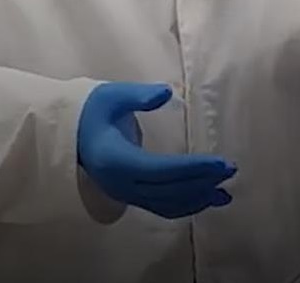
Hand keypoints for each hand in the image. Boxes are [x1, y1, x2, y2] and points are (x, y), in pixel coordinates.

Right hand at [76, 82, 235, 219]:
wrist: (69, 133)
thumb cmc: (92, 111)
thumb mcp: (111, 96)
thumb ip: (138, 95)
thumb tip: (166, 93)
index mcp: (115, 159)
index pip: (160, 170)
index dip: (192, 169)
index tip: (221, 164)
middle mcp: (120, 183)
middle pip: (167, 191)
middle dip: (201, 183)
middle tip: (230, 170)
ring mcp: (125, 193)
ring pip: (166, 204)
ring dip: (197, 199)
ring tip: (225, 193)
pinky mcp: (131, 196)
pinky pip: (161, 206)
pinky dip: (186, 205)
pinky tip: (206, 199)